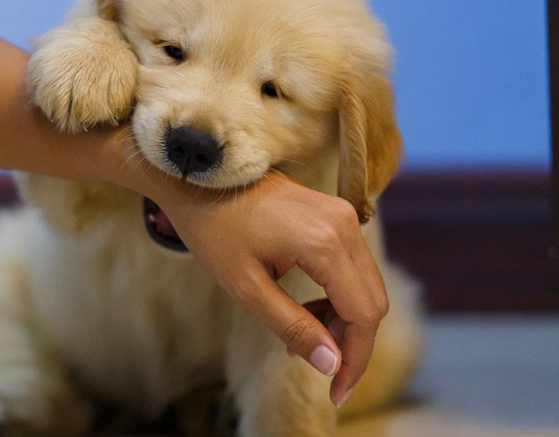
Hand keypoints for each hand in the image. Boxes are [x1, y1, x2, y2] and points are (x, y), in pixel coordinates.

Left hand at [154, 170, 388, 406]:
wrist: (201, 180)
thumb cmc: (215, 231)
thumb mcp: (246, 287)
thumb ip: (292, 326)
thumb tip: (331, 365)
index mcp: (323, 243)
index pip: (362, 314)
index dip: (355, 359)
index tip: (337, 392)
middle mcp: (344, 224)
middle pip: (372, 301)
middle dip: (349, 342)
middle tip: (314, 362)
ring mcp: (342, 214)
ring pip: (365, 284)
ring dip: (342, 319)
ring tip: (301, 336)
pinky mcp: (334, 212)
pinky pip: (352, 264)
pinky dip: (337, 294)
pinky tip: (306, 308)